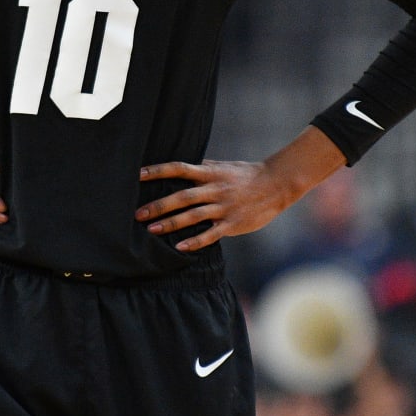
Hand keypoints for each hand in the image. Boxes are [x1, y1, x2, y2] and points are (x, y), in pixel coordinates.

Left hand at [135, 159, 297, 251]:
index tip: (137, 175)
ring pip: (193, 215)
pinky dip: (196, 241)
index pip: (179, 169)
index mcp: (210, 173)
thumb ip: (203, 168)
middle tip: (138, 214)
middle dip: (159, 205)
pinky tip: (180, 248)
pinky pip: (211, 234)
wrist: (277, 184)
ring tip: (152, 230)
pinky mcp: (233, 223)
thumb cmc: (247, 175)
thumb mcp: (224, 167)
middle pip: (182, 196)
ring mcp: (224, 207)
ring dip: (171, 223)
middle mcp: (215, 189)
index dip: (157, 171)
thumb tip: (181, 168)